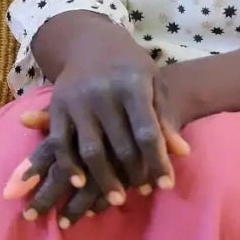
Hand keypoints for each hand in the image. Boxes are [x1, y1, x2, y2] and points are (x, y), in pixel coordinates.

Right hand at [3, 52, 190, 227]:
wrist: (90, 41)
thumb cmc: (130, 67)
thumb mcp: (154, 84)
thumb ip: (165, 118)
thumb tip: (182, 153)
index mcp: (132, 85)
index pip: (147, 132)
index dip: (157, 161)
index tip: (166, 185)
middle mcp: (102, 93)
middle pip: (120, 145)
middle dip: (134, 173)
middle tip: (142, 192)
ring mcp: (76, 101)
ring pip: (90, 150)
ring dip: (103, 178)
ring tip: (117, 198)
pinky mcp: (57, 107)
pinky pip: (60, 144)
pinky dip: (69, 166)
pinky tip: (80, 183)